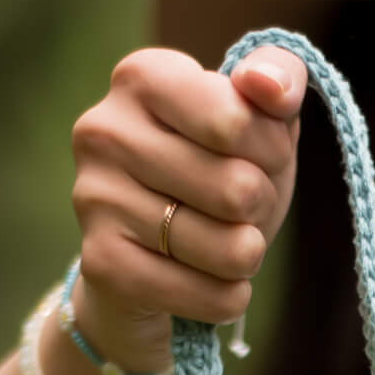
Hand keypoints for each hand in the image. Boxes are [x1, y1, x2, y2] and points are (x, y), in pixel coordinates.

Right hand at [69, 44, 306, 369]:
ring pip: (229, 248)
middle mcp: (104, 129)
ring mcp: (94, 197)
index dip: (271, 150)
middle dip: (259, 207)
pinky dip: (229, 297)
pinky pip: (208, 295)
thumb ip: (279, 78)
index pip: (237, 119)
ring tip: (224, 246)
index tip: (255, 155)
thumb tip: (269, 86)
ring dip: (247, 256)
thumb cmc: (215, 175)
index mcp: (142, 77)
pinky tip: (214, 284)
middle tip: (239, 209)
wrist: (151, 262)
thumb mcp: (259, 122)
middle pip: (237, 188)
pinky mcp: (102, 264)